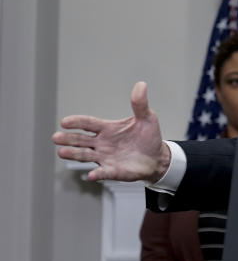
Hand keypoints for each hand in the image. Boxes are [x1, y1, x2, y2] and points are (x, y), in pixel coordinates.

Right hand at [52, 82, 169, 182]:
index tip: (64, 122)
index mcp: (107, 128)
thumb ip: (140, 104)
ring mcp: (105, 157)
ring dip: (74, 154)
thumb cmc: (148, 137)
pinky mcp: (112, 171)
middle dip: (68, 139)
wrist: (157, 157)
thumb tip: (141, 85)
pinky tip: (91, 175)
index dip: (77, 122)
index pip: (88, 124)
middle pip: (81, 140)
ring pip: (85, 156)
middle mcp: (102, 143)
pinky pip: (103, 173)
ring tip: (62, 152)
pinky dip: (97, 174)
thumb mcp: (147, 118)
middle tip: (56, 137)